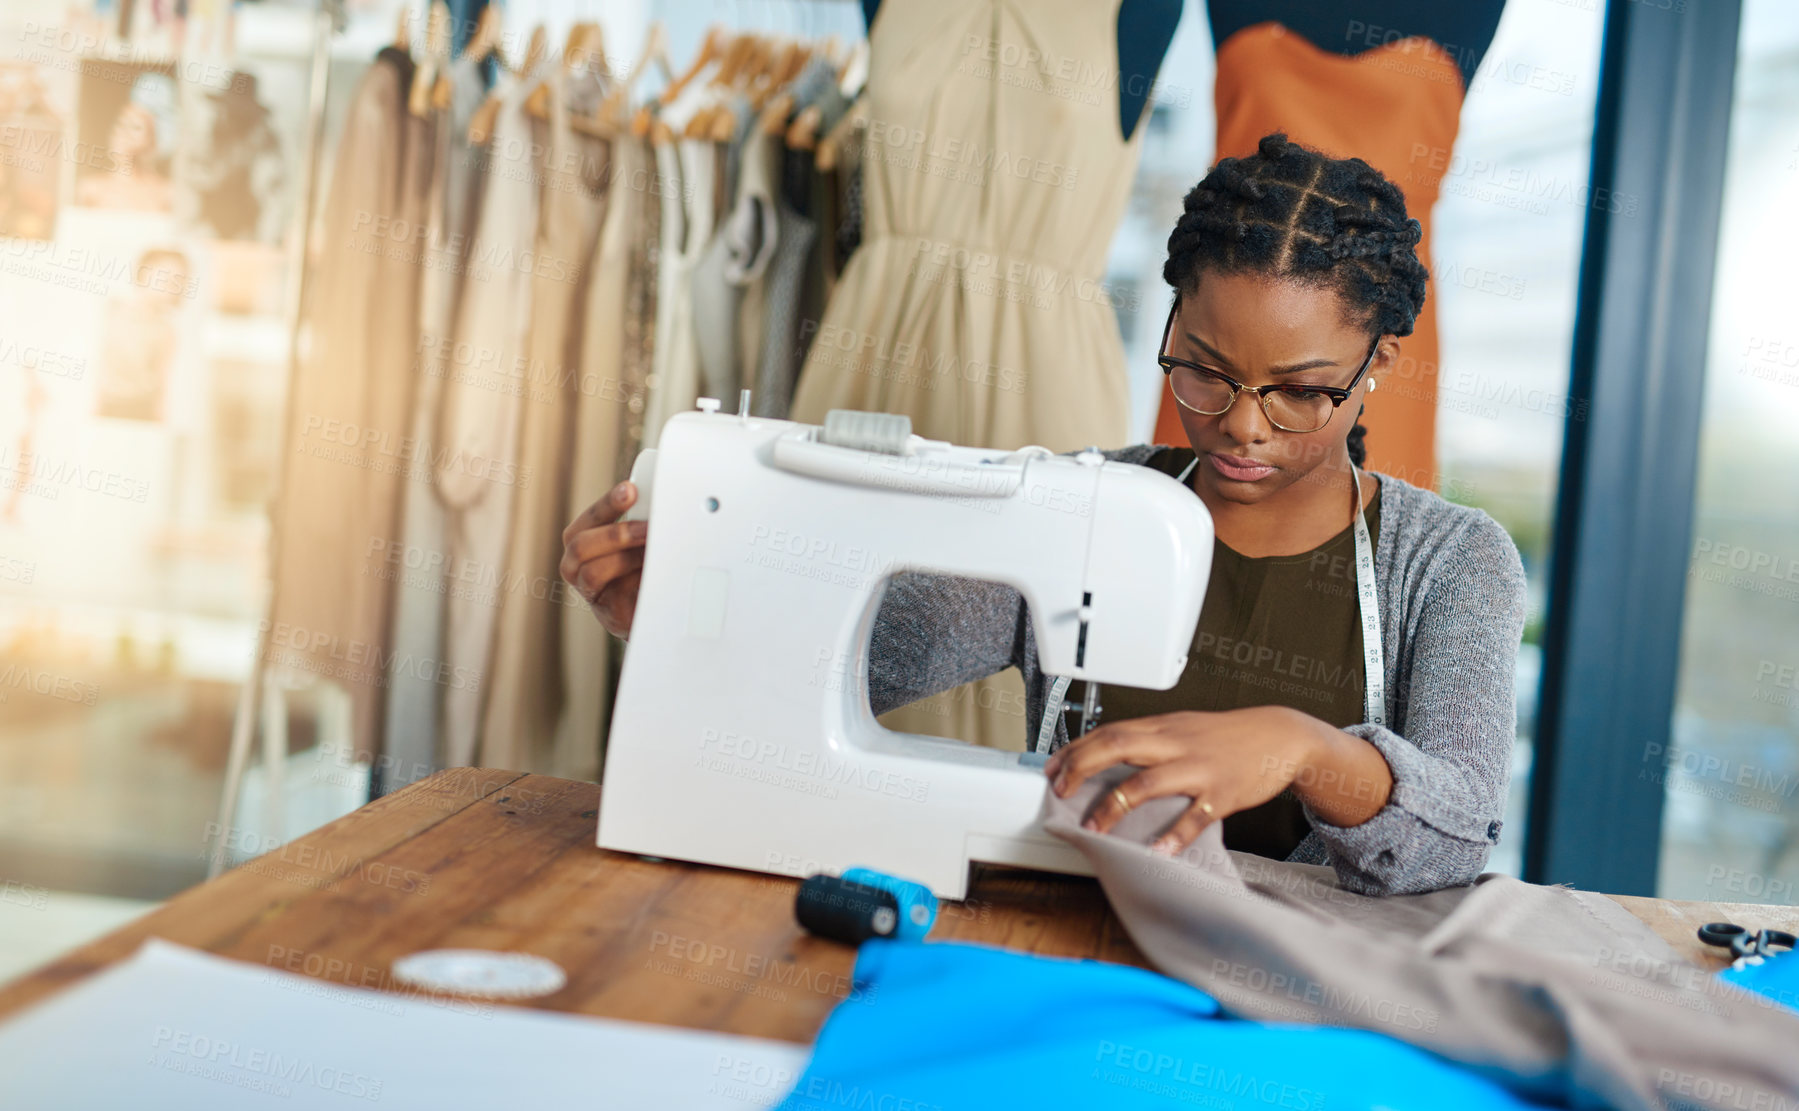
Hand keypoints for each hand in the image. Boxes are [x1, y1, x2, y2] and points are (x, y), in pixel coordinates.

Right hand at [559, 481, 646, 638]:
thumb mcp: (641, 542)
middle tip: (647, 528)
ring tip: (651, 553)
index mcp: (585, 541)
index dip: (608, 504)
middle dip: (616, 533)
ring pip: (592, 572)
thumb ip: (643, 524)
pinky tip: (651, 576)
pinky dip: (633, 583)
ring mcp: (590, 591)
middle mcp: (577, 565)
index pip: (590, 519)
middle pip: (580, 545)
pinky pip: (615, 598)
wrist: (656, 612)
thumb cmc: (642, 569)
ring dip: (625, 559)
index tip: (630, 490)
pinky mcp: (608, 613)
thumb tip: (664, 502)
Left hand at [1042, 706, 1337, 855]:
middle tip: (1061, 792)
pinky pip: (1195, 816)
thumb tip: (1104, 754)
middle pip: (1118, 747)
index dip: (1076, 750)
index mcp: (1162, 728)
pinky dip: (1174, 834)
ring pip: (1148, 782)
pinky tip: (1158, 851)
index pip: (1109, 732)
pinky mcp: (1223, 792)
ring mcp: (1198, 768)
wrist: (1279, 736)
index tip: (1052, 769)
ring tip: (1094, 827)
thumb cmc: (1225, 736)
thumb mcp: (1182, 727)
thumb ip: (1147, 741)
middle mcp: (1175, 744)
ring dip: (1115, 806)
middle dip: (1082, 768)